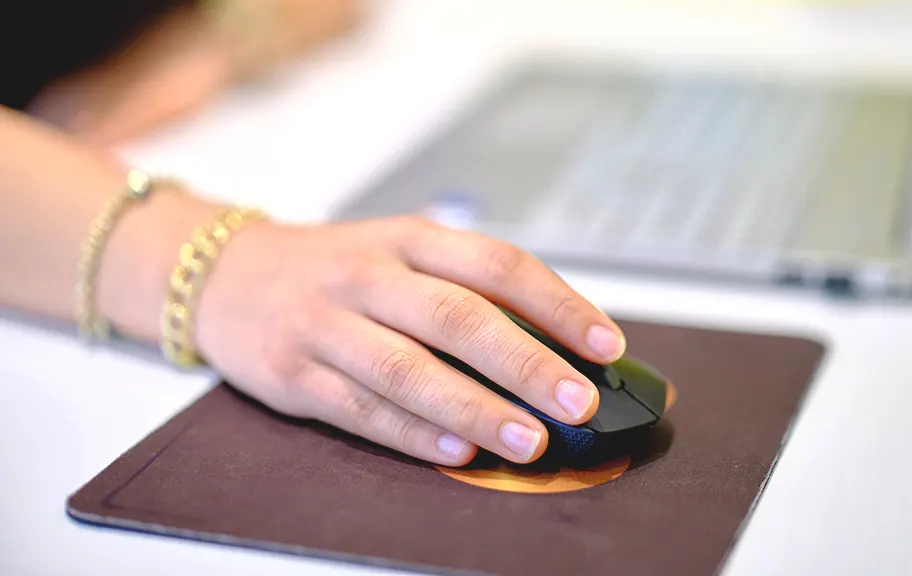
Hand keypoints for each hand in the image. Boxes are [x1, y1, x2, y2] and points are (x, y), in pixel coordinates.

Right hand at [194, 216, 626, 465]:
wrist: (226, 274)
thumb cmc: (338, 270)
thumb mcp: (399, 255)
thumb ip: (465, 291)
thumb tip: (554, 348)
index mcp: (409, 240)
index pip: (497, 264)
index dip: (557, 304)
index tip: (607, 346)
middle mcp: (368, 275)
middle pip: (456, 317)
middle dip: (525, 363)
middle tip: (578, 403)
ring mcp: (326, 324)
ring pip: (407, 369)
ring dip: (474, 408)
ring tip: (528, 441)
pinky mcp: (292, 373)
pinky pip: (360, 409)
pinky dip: (411, 433)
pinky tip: (456, 452)